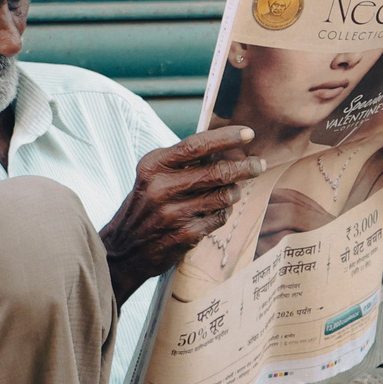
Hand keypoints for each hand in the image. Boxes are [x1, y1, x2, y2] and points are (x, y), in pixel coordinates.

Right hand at [102, 127, 265, 300]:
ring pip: (223, 196)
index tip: (248, 134)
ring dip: (234, 192)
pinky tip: (215, 212)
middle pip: (216, 171)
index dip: (226, 137)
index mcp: (154, 166)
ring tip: (232, 192)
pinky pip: (219, 218)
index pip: (196, 145)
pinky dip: (223, 213)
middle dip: (245, 167)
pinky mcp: (185, 235)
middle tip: (259, 164)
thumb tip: (225, 146)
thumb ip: (182, 162)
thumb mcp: (153, 176)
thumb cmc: (145, 207)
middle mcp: (161, 188)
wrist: (123, 249)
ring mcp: (173, 213)